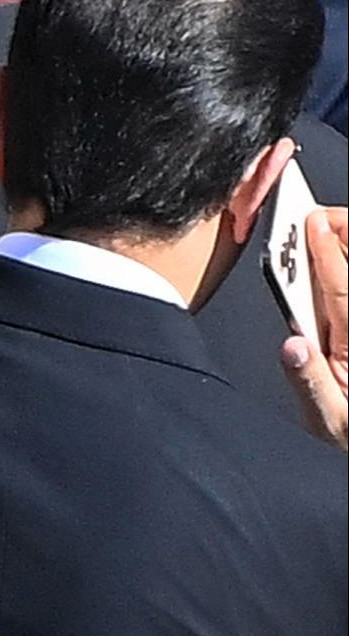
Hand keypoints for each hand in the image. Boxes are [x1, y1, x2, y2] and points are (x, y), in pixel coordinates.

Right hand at [281, 206, 347, 449]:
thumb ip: (309, 383)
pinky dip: (345, 271)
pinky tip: (340, 258)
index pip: (339, 288)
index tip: (312, 221)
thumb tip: (291, 346)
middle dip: (341, 237)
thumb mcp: (328, 421)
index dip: (324, 251)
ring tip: (332, 226)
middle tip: (324, 214)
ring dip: (346, 249)